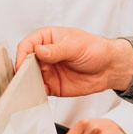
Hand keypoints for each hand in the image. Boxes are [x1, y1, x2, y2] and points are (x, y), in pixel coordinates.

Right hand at [15, 26, 132, 96]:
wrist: (110, 68)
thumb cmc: (96, 49)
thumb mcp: (77, 46)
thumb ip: (57, 50)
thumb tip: (39, 50)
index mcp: (48, 38)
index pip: (28, 44)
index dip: (22, 54)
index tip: (22, 64)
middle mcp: (45, 54)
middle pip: (25, 62)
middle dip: (22, 70)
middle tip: (23, 79)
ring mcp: (47, 70)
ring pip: (29, 77)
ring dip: (27, 83)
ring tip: (28, 88)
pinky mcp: (52, 85)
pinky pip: (39, 90)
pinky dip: (35, 93)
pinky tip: (35, 95)